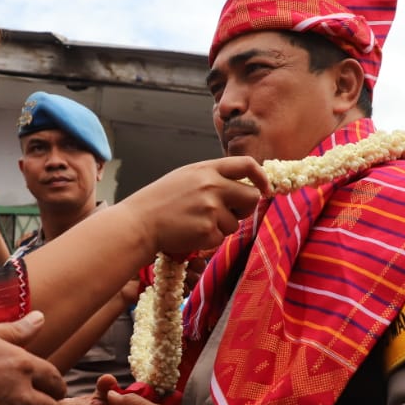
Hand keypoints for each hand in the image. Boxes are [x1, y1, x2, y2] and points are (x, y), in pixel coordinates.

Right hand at [123, 156, 268, 256]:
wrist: (139, 222)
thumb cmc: (160, 201)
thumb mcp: (186, 177)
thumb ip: (212, 177)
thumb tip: (241, 185)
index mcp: (206, 169)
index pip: (246, 165)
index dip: (261, 177)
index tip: (264, 188)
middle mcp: (212, 186)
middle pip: (251, 197)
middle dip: (245, 208)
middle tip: (229, 213)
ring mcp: (211, 209)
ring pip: (236, 222)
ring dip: (222, 227)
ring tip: (195, 223)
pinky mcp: (208, 230)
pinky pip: (221, 238)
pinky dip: (209, 239)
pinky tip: (190, 233)